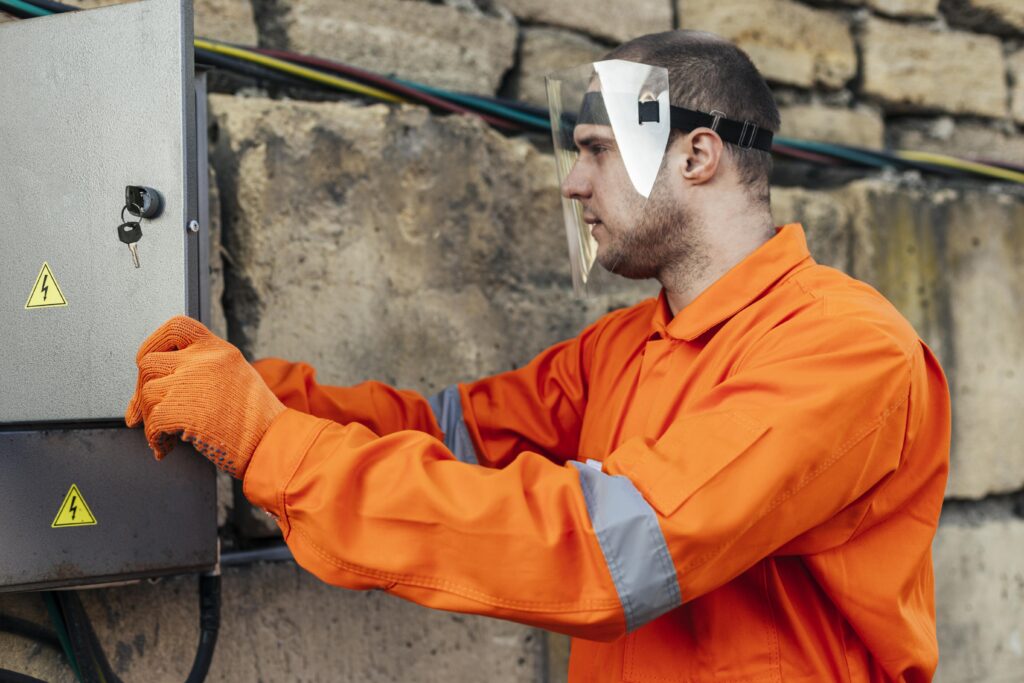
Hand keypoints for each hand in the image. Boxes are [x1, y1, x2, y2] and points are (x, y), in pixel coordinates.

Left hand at [125, 316, 285, 477]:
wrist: (273, 442)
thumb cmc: (257, 418)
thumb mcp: (236, 376)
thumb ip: (204, 369)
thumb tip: (163, 382)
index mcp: (218, 349)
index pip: (175, 327)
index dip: (153, 344)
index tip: (146, 362)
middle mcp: (204, 359)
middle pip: (149, 363)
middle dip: (141, 390)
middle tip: (142, 412)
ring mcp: (192, 382)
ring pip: (147, 394)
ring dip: (148, 418)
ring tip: (163, 435)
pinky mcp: (183, 410)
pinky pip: (152, 421)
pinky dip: (154, 438)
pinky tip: (165, 446)